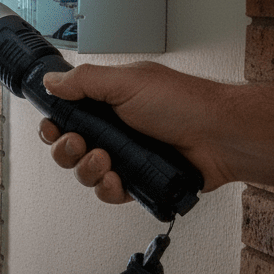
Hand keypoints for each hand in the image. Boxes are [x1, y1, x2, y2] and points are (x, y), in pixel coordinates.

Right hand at [36, 62, 225, 203]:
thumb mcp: (128, 82)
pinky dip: (108, 189)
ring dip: (87, 170)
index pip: (67, 116)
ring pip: (85, 173)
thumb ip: (85, 81)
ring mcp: (126, 157)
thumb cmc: (185, 103)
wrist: (222, 136)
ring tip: (106, 160)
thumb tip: (51, 81)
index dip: (55, 125)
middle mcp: (115, 130)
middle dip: (67, 150)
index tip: (54, 127)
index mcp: (109, 103)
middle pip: (70, 148)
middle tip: (81, 143)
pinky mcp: (138, 181)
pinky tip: (118, 180)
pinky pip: (108, 193)